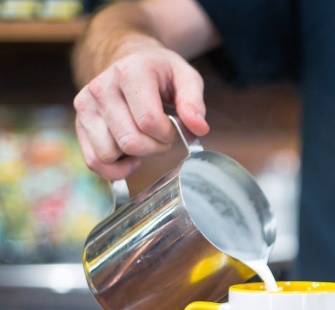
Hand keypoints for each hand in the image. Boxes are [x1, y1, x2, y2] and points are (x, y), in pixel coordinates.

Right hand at [73, 46, 209, 179]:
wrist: (128, 60)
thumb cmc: (160, 72)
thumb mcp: (185, 77)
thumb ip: (194, 103)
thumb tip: (199, 129)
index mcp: (129, 73)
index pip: (149, 121)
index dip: (168, 134)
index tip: (175, 128)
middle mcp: (101, 88)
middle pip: (130, 142)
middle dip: (155, 148)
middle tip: (163, 137)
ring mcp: (85, 106)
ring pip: (109, 154)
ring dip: (135, 157)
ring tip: (145, 139)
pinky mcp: (79, 123)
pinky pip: (94, 162)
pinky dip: (115, 168)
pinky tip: (130, 156)